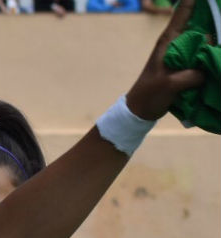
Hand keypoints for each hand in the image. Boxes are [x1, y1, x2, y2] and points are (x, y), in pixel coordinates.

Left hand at [125, 0, 206, 118]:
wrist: (141, 110)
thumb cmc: (150, 94)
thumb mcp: (171, 84)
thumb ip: (192, 73)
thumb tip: (211, 64)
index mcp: (169, 41)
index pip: (182, 13)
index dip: (192, 1)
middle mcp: (177, 43)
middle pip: (200, 23)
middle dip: (212, 18)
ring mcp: (183, 54)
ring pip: (205, 38)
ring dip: (214, 39)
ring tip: (218, 37)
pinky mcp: (188, 65)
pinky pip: (204, 53)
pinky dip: (212, 53)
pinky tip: (217, 55)